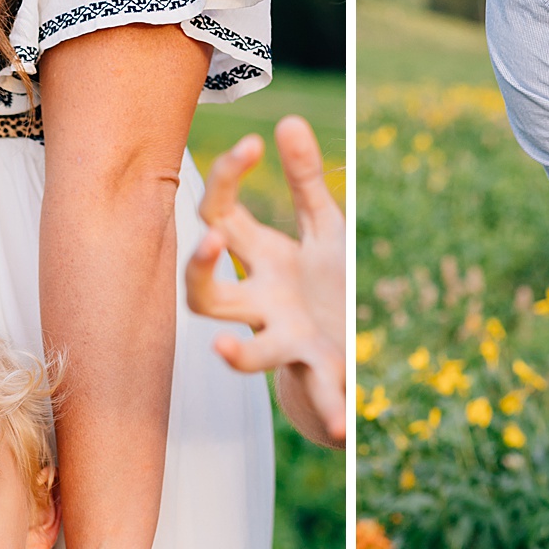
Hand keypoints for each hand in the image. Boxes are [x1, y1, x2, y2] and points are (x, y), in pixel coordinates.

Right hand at [186, 116, 346, 444]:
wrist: (348, 344)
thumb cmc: (327, 282)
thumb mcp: (325, 228)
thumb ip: (306, 181)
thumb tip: (289, 119)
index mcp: (260, 260)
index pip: (221, 216)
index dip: (227, 180)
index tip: (251, 142)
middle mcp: (260, 303)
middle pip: (207, 295)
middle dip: (201, 269)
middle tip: (213, 239)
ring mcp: (285, 338)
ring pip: (248, 352)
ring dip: (236, 354)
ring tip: (225, 351)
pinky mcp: (318, 367)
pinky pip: (317, 391)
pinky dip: (330, 410)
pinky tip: (345, 429)